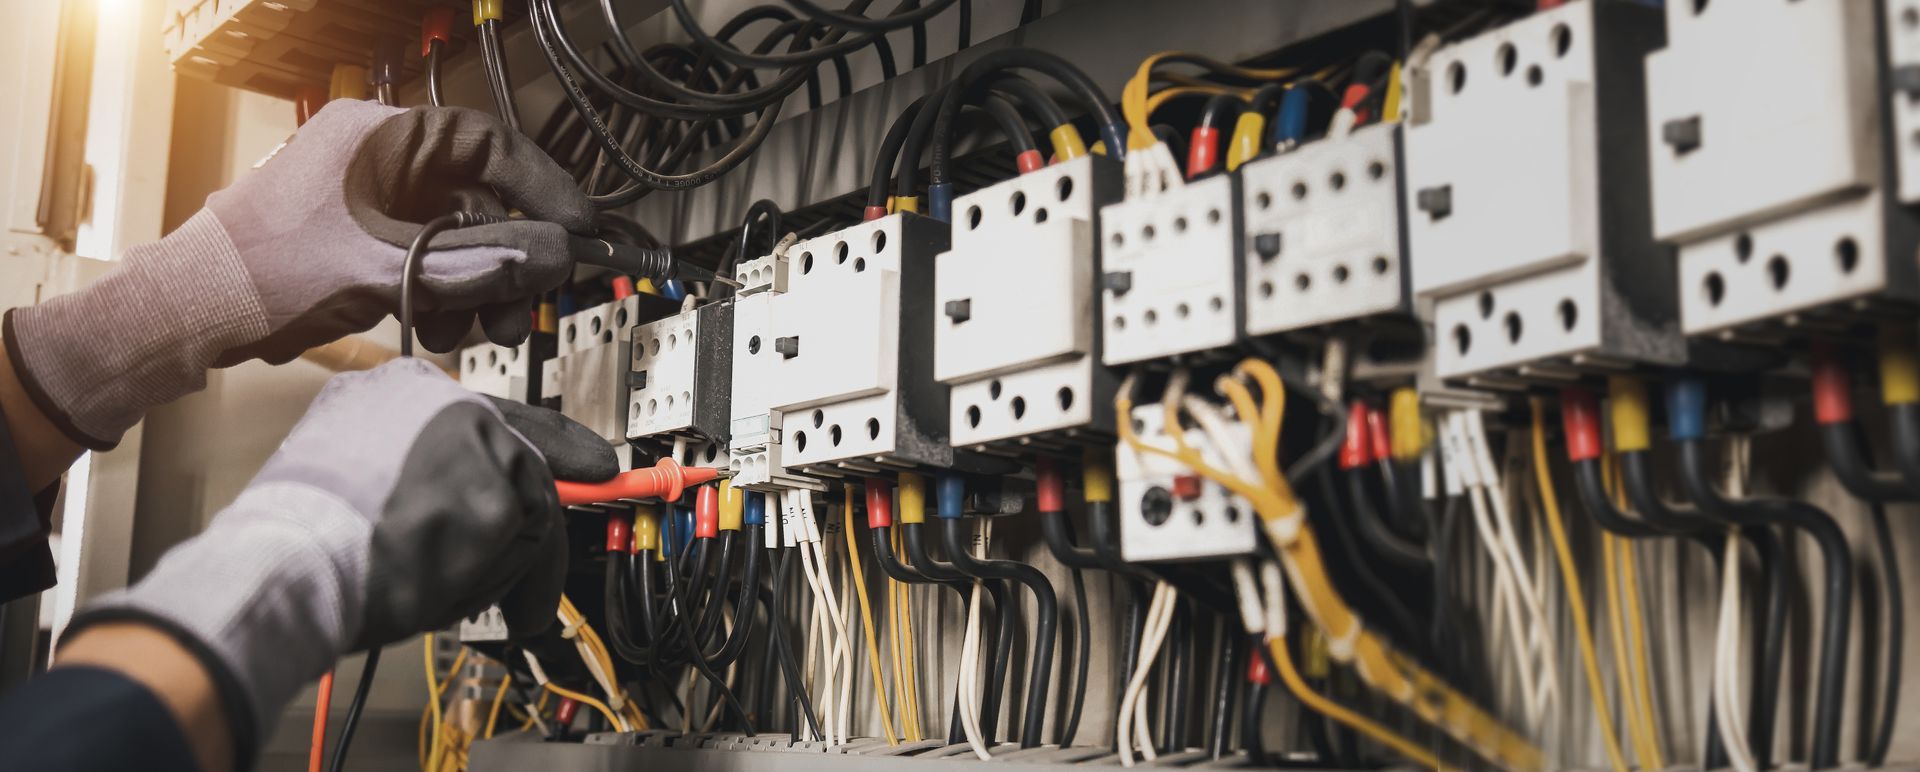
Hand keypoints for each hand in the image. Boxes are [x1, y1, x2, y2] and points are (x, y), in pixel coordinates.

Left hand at [2, 99, 589, 448]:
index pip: (488, 144)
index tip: (579, 228)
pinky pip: (429, 257)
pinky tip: (439, 326)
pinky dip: (445, 293)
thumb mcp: (388, 271)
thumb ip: (480, 264)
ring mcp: (372, 198)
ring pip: (458, 236)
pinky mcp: (364, 237)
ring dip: (477, 287)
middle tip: (523, 305)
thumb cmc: (264, 276)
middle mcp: (380, 158)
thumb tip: (558, 256)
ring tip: (474, 330)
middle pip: (479, 198)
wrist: (189, 317)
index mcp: (381, 136)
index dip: (543, 187)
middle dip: (507, 260)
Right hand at [63, 359, 614, 760]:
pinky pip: (525, 553)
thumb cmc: (302, 531)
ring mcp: (476, 444)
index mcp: (404, 388)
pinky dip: (495, 586)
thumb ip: (414, 461)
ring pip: (530, 514)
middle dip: (534, 537)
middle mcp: (447, 400)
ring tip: (436, 587)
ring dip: (497, 570)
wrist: (281, 562)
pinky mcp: (494, 497)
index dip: (558, 443)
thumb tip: (468, 494)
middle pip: (526, 468)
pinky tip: (441, 589)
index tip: (595, 464)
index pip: (499, 414)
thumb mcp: (347, 460)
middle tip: (530, 591)